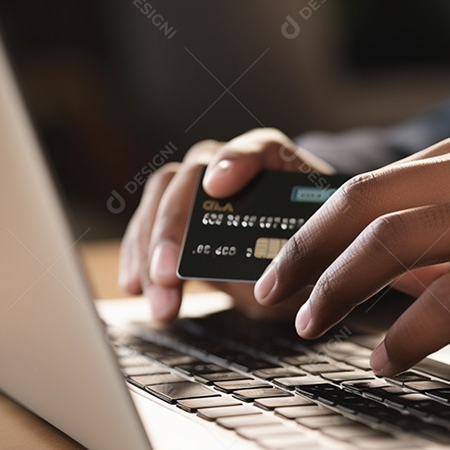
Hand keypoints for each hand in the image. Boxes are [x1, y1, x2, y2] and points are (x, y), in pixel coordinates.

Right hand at [119, 128, 334, 321]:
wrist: (296, 255)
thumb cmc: (310, 248)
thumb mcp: (313, 259)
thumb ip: (293, 261)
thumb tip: (263, 276)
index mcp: (277, 164)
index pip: (258, 149)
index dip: (235, 162)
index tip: (217, 186)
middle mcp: (231, 164)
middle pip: (193, 176)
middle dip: (174, 226)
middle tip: (169, 272)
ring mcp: (198, 185)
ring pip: (161, 199)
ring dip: (150, 251)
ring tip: (160, 300)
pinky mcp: (176, 214)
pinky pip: (147, 225)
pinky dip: (138, 258)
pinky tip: (136, 288)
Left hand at [253, 137, 449, 375]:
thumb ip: (434, 246)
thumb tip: (363, 272)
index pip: (365, 188)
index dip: (309, 227)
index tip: (274, 265)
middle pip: (366, 206)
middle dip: (305, 254)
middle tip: (272, 295)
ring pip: (397, 244)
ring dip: (340, 290)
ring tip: (310, 326)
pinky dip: (406, 335)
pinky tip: (387, 360)